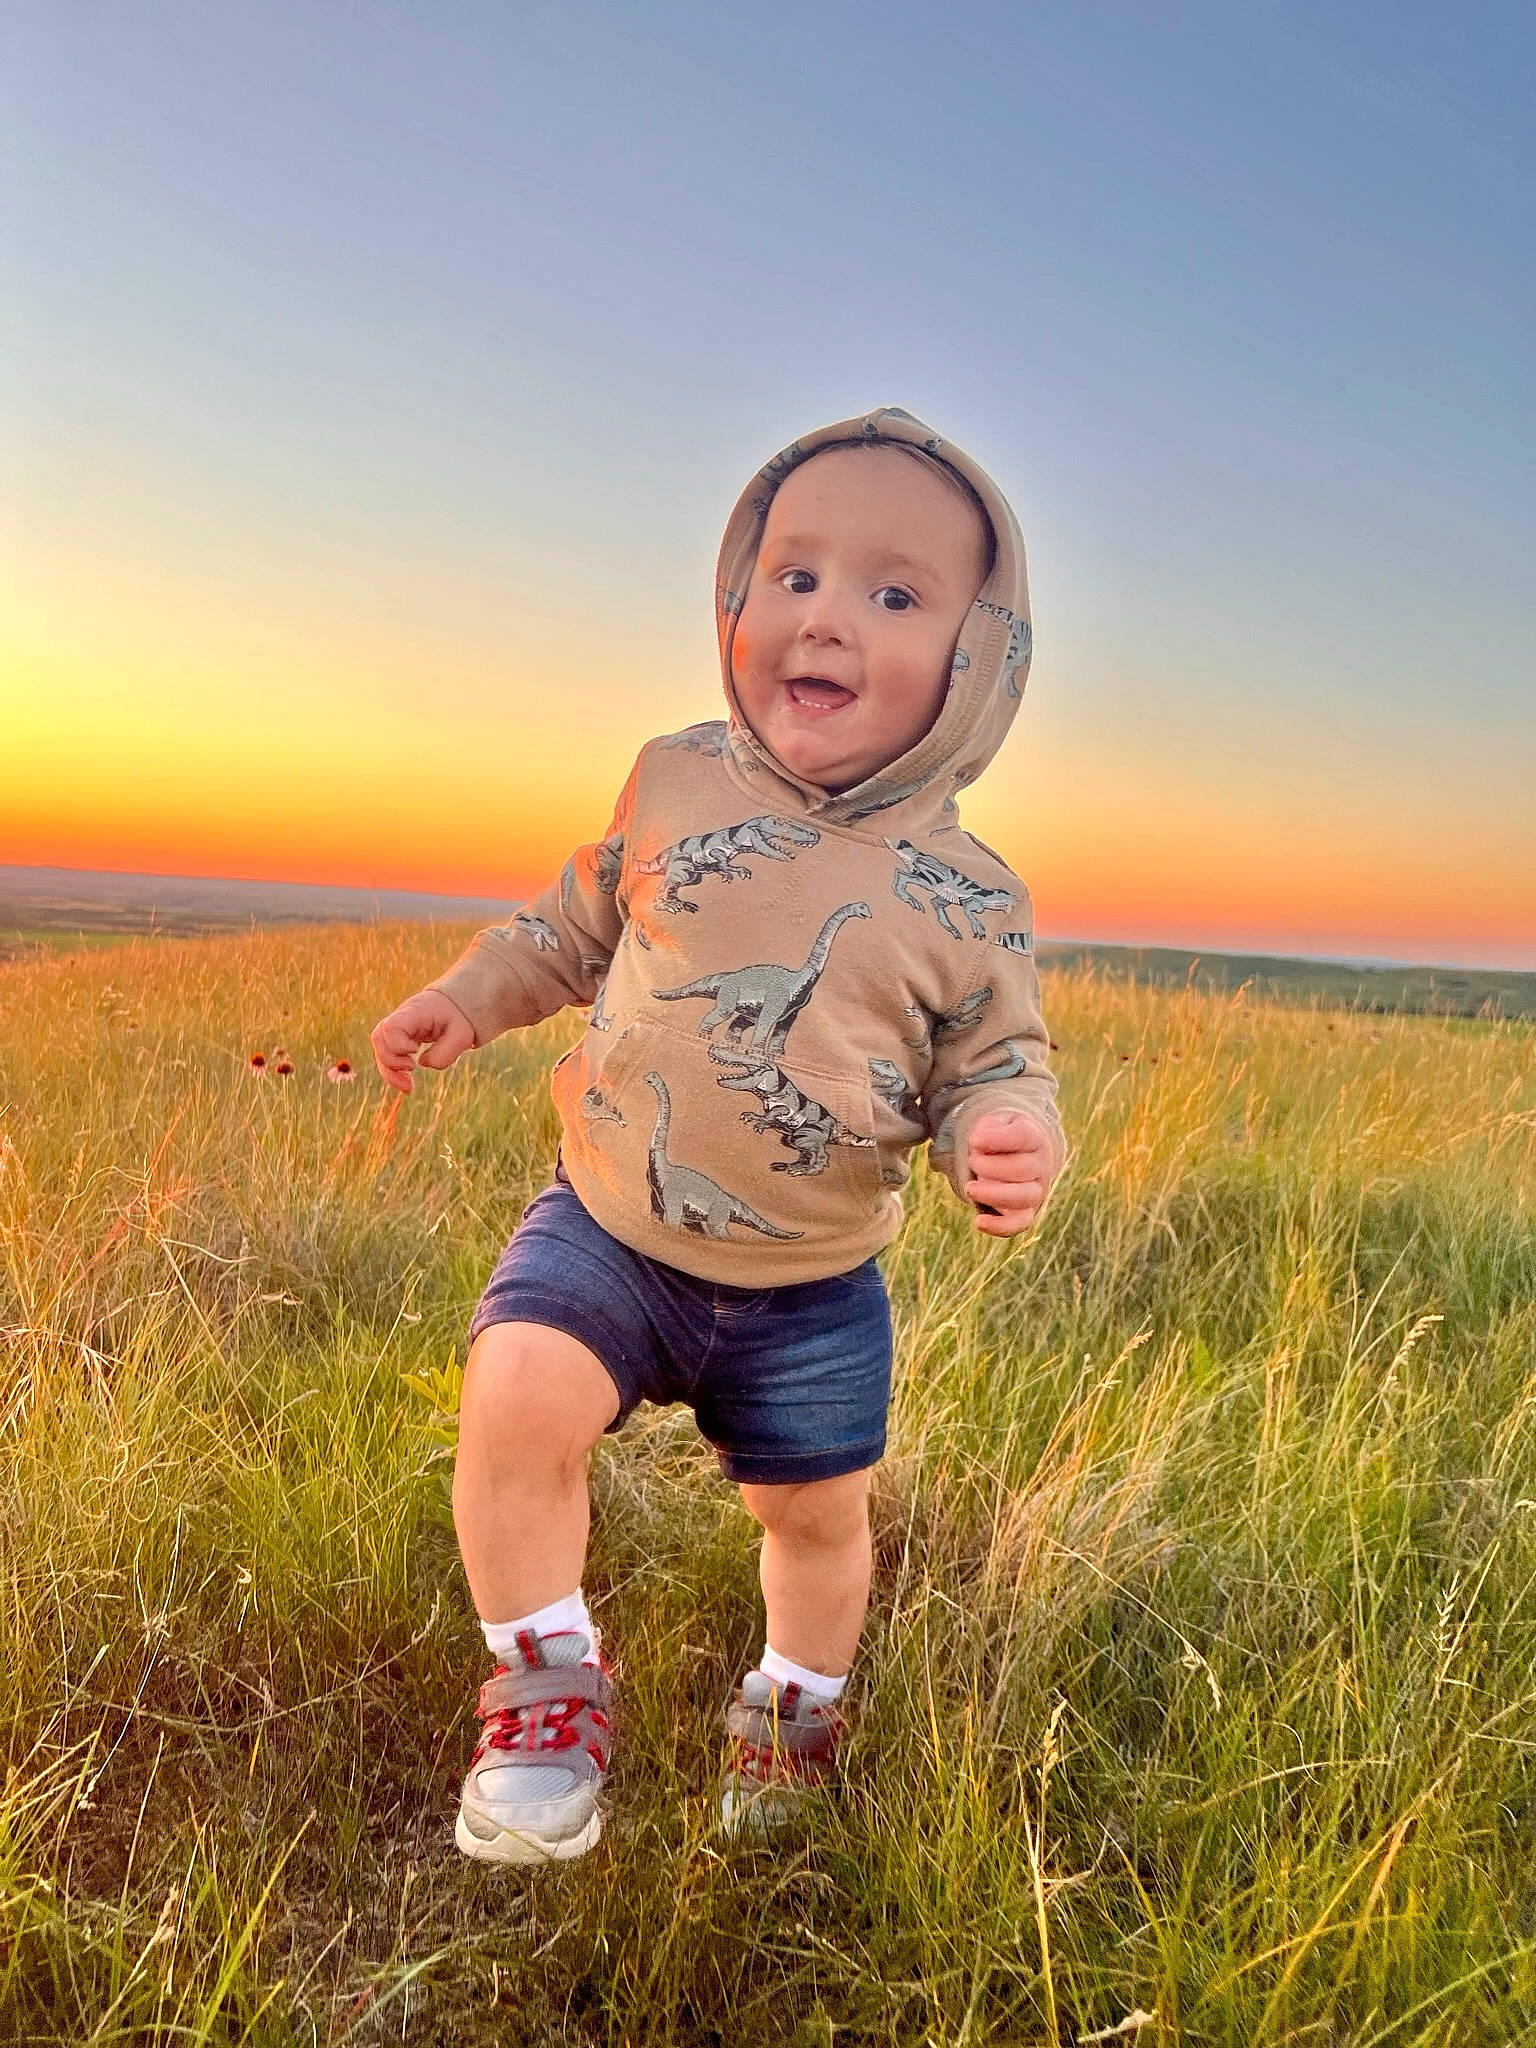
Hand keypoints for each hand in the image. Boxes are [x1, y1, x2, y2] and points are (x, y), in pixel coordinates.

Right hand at [370, 989, 476, 1093]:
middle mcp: (401, 1017)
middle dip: (390, 1060)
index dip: (398, 1044)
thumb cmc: (459, 1018)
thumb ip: (445, 1053)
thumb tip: (422, 1063)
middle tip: (412, 1068)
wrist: (455, 1005)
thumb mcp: (462, 1036)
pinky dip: (393, 1071)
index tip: (416, 1051)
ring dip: (390, 1071)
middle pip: (379, 1037)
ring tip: (409, 1087)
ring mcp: (396, 1027)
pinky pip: (387, 1055)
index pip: (391, 1026)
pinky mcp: (397, 1038)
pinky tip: (407, 1084)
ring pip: (380, 1049)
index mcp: (415, 1012)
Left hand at [964, 1111, 1055, 1237]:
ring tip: (970, 1188)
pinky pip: (1019, 1224)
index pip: (1024, 1136)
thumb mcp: (993, 1123)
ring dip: (994, 1194)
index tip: (973, 1141)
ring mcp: (1037, 1191)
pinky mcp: (1026, 1212)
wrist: (1013, 1155)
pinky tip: (979, 1222)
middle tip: (972, 1161)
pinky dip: (1000, 1226)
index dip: (997, 1139)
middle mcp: (1041, 1165)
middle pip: (1023, 1169)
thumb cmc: (999, 1137)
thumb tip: (978, 1143)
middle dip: (991, 1167)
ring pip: (1024, 1197)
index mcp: (1035, 1138)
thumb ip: (987, 1128)